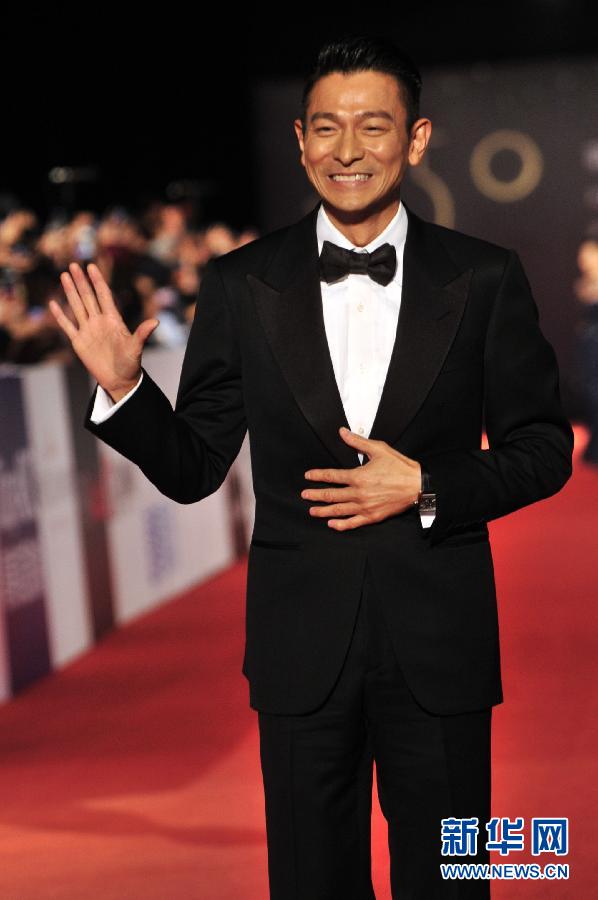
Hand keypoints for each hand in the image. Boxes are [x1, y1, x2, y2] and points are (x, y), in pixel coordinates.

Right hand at [49, 262, 158, 399]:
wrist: (119, 379)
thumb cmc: (130, 363)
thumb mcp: (136, 348)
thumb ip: (142, 334)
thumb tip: (156, 322)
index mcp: (113, 320)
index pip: (104, 295)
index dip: (97, 281)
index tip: (91, 266)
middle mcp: (99, 321)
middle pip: (88, 297)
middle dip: (81, 281)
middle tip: (74, 265)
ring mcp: (88, 330)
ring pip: (77, 306)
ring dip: (70, 292)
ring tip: (64, 276)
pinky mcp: (79, 341)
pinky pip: (67, 326)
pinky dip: (60, 315)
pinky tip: (53, 303)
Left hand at [301, 426, 420, 530]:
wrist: (418, 485)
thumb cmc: (400, 466)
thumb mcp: (378, 449)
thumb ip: (358, 442)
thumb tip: (342, 432)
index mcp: (359, 476)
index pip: (332, 476)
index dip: (318, 476)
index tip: (308, 476)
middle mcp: (359, 493)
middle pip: (331, 495)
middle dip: (316, 495)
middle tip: (304, 495)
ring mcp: (365, 507)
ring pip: (339, 510)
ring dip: (323, 511)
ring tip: (312, 511)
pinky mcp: (373, 516)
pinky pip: (354, 522)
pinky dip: (342, 525)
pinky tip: (332, 524)